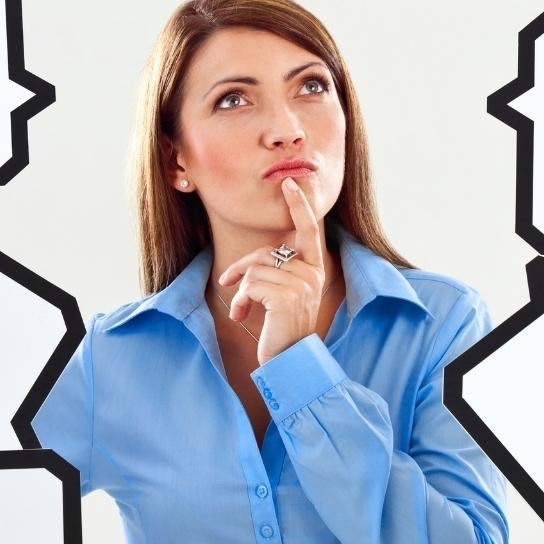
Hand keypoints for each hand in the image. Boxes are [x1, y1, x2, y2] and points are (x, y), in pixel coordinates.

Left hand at [218, 177, 325, 365]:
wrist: (288, 361)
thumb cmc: (281, 329)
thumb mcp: (281, 295)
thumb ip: (275, 272)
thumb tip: (246, 268)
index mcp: (315, 269)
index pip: (309, 230)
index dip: (299, 205)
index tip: (290, 182)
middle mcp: (313, 273)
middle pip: (267, 252)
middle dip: (242, 267)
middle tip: (228, 283)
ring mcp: (302, 284)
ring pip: (255, 269)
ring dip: (242, 291)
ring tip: (243, 310)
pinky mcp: (286, 296)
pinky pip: (251, 284)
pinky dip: (241, 300)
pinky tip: (244, 316)